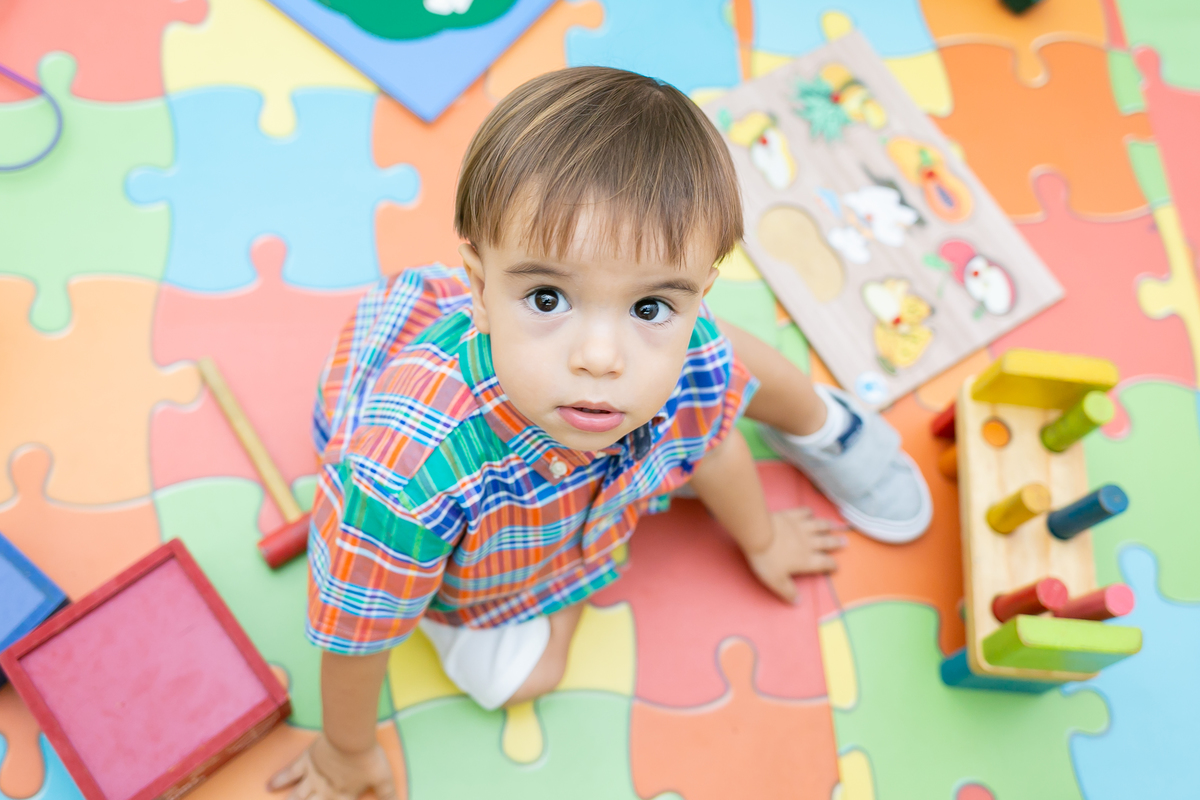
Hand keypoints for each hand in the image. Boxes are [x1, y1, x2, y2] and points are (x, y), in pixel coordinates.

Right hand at [268, 735, 396, 799]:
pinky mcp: (304, 762)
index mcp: (343, 798)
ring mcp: (312, 778)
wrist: (351, 738)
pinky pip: (288, 774)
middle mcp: (324, 792)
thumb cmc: (368, 758)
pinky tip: (269, 785)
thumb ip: (389, 794)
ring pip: (296, 797)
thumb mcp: (383, 779)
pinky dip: (278, 780)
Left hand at [745, 508, 846, 602]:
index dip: (832, 565)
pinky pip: (804, 513)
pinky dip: (809, 512)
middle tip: (845, 542)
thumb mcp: (776, 582)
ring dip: (827, 526)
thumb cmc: (767, 560)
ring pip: (819, 526)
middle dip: (836, 543)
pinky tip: (810, 512)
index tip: (836, 566)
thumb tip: (798, 602)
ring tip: (834, 526)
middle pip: (826, 543)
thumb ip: (788, 592)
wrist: (758, 535)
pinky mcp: (792, 516)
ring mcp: (801, 528)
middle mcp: (808, 543)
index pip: (824, 563)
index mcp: (806, 560)